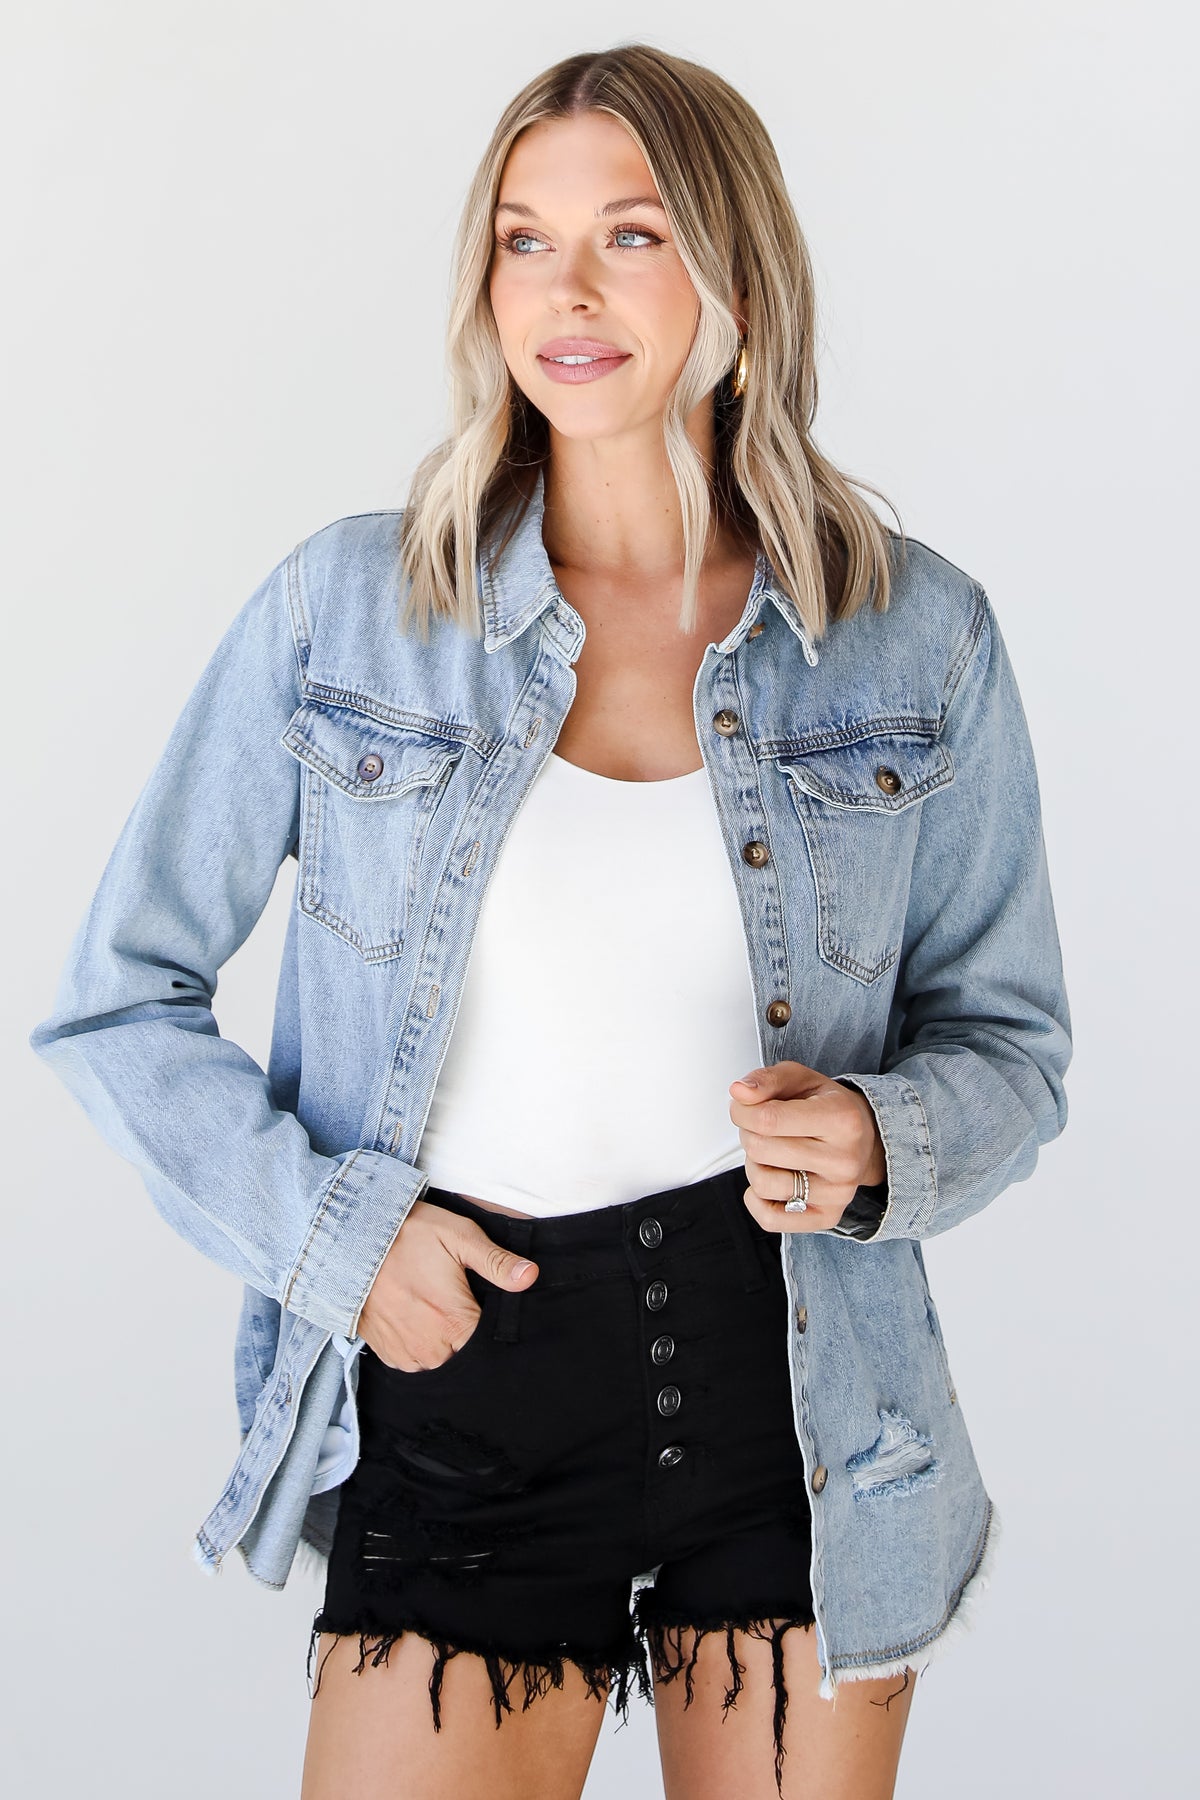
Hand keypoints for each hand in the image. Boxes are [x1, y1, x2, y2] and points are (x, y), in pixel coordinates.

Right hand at [357, 1200, 538, 1370]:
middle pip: (466, 1356)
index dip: (494, 1328)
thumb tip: (531, 1277)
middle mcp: (432, 1349)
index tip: (484, 1306)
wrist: (348, 1241)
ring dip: (444, 1343)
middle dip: (468, 1336)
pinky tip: (418, 1319)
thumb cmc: (408, 1235)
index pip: (490, 1346)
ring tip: (435, 1310)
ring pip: (441, 1362)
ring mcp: (406, 1355)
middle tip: (457, 1302)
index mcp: (456, 1324)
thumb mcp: (459, 1236)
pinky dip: (420, 1347)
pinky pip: (415, 1363)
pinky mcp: (387, 1355)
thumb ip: (497, 1261)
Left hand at [729, 1062, 885, 1233]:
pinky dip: (757, 1199)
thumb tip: (739, 1093)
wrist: (868, 1139)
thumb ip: (767, 1080)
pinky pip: (770, 1218)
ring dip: (754, 1165)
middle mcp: (843, 1160)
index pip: (768, 1119)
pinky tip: (772, 1178)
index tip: (744, 1107)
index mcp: (841, 1118)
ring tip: (771, 1152)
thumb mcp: (801, 1079)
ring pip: (762, 1184)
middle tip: (762, 1128)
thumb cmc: (828, 1107)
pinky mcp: (827, 1217)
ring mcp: (837, 1193)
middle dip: (748, 1134)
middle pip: (760, 1150)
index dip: (742, 1111)